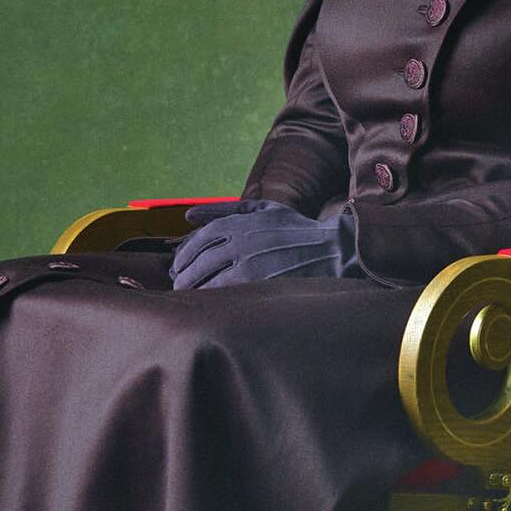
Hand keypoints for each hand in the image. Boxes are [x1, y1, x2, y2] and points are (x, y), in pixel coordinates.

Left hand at [169, 201, 361, 289]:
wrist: (331, 249)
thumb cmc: (296, 229)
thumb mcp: (263, 208)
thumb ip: (225, 208)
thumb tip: (188, 214)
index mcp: (241, 221)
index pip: (200, 238)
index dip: (184, 253)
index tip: (179, 265)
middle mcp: (240, 239)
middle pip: (199, 258)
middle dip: (184, 272)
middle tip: (178, 283)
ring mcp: (248, 261)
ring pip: (206, 276)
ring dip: (192, 286)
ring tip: (187, 295)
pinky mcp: (256, 281)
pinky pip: (221, 291)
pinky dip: (209, 296)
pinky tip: (206, 303)